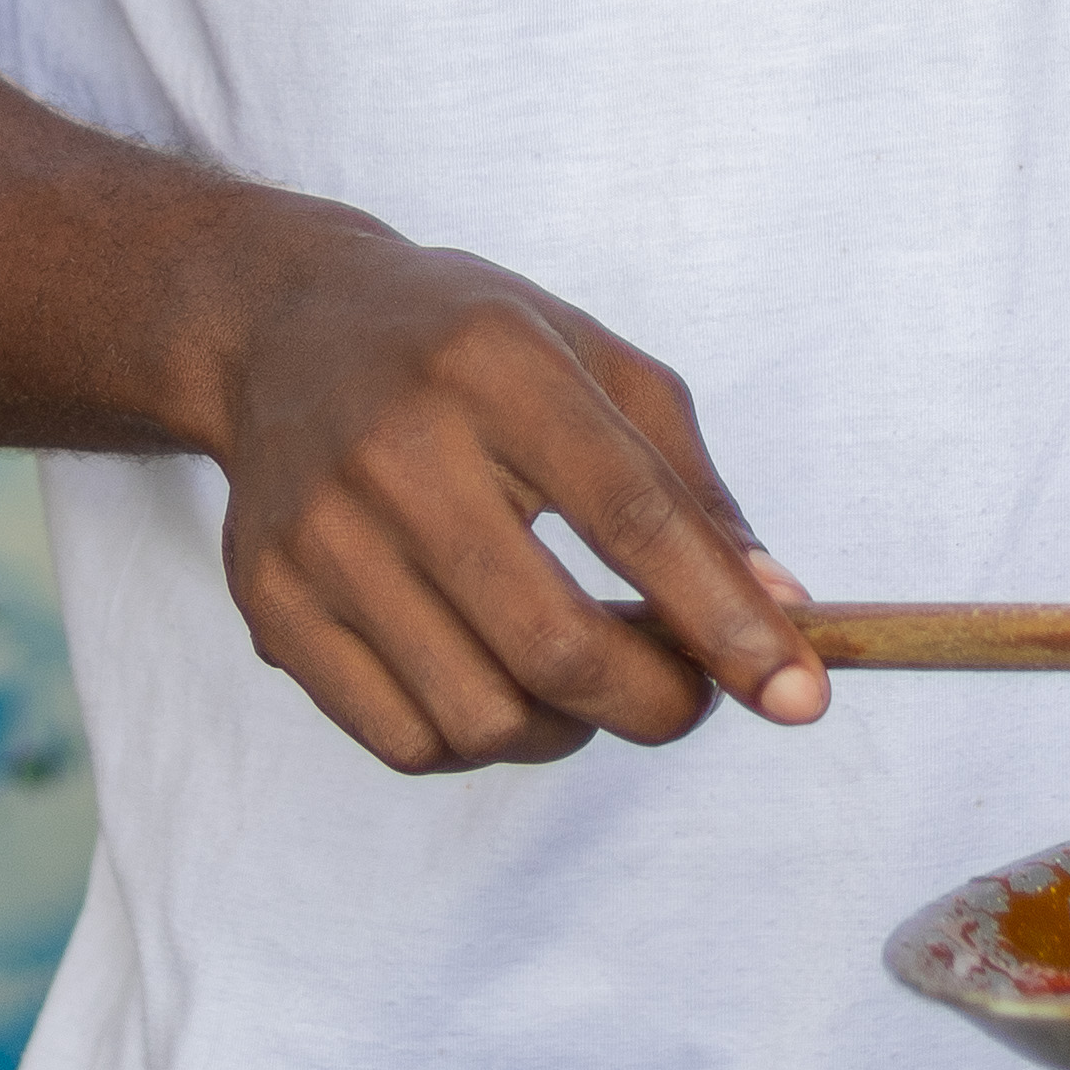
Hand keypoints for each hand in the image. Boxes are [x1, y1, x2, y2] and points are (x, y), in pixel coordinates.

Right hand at [205, 207, 830, 776]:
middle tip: (690, 696)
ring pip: (482, 715)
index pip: (632, 514)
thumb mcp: (593, 359)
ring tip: (582, 677)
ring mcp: (318, 533)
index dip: (725, 619)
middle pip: (554, 643)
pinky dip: (481, 741)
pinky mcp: (269, 600)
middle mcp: (395, 447)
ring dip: (571, 731)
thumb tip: (779, 612)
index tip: (800, 694)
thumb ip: (692, 485)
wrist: (282, 327)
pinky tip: (498, 683)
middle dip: (657, 703)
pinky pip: (404, 740)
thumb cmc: (468, 347)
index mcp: (496, 363)